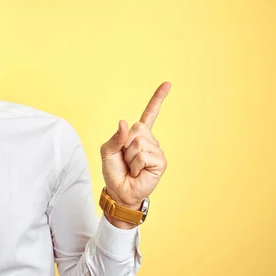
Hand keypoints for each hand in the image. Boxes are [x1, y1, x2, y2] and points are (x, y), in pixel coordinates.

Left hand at [100, 82, 170, 223]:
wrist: (119, 191)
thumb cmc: (114, 172)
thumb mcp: (107, 152)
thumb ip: (115, 137)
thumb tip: (124, 123)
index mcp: (137, 135)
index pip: (149, 114)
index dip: (157, 99)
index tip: (167, 84)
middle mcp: (149, 141)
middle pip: (137, 129)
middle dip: (125, 144)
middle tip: (126, 159)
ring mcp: (156, 151)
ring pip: (139, 143)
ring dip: (130, 157)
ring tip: (131, 167)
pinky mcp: (160, 162)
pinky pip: (144, 155)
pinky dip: (136, 164)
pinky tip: (138, 171)